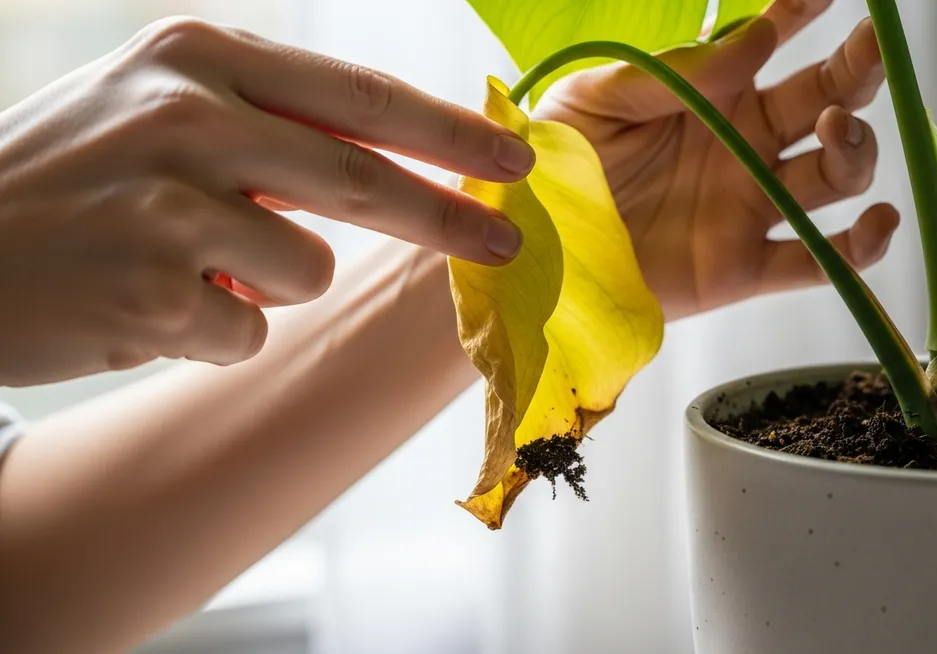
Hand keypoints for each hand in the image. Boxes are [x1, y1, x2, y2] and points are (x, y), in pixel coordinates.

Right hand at [0, 17, 533, 385]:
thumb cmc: (71, 182)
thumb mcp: (158, 108)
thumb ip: (271, 122)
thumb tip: (406, 159)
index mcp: (196, 56)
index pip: (358, 94)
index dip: (448, 131)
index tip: (513, 157)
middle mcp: (185, 116)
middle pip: (363, 177)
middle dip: (446, 217)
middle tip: (506, 243)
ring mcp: (165, 205)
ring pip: (307, 270)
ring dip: (267, 284)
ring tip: (185, 266)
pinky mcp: (152, 292)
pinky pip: (248, 331)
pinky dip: (213, 332)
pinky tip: (145, 305)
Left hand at [535, 1, 895, 318]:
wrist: (534, 251)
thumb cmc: (556, 164)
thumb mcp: (595, 101)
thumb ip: (670, 74)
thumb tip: (756, 37)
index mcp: (710, 97)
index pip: (772, 42)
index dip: (804, 11)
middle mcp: (744, 147)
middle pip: (825, 102)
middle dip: (856, 71)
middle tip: (868, 46)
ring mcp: (749, 207)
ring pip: (834, 175)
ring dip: (854, 148)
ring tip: (834, 129)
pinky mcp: (742, 268)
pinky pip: (816, 262)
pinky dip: (860, 248)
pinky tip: (881, 220)